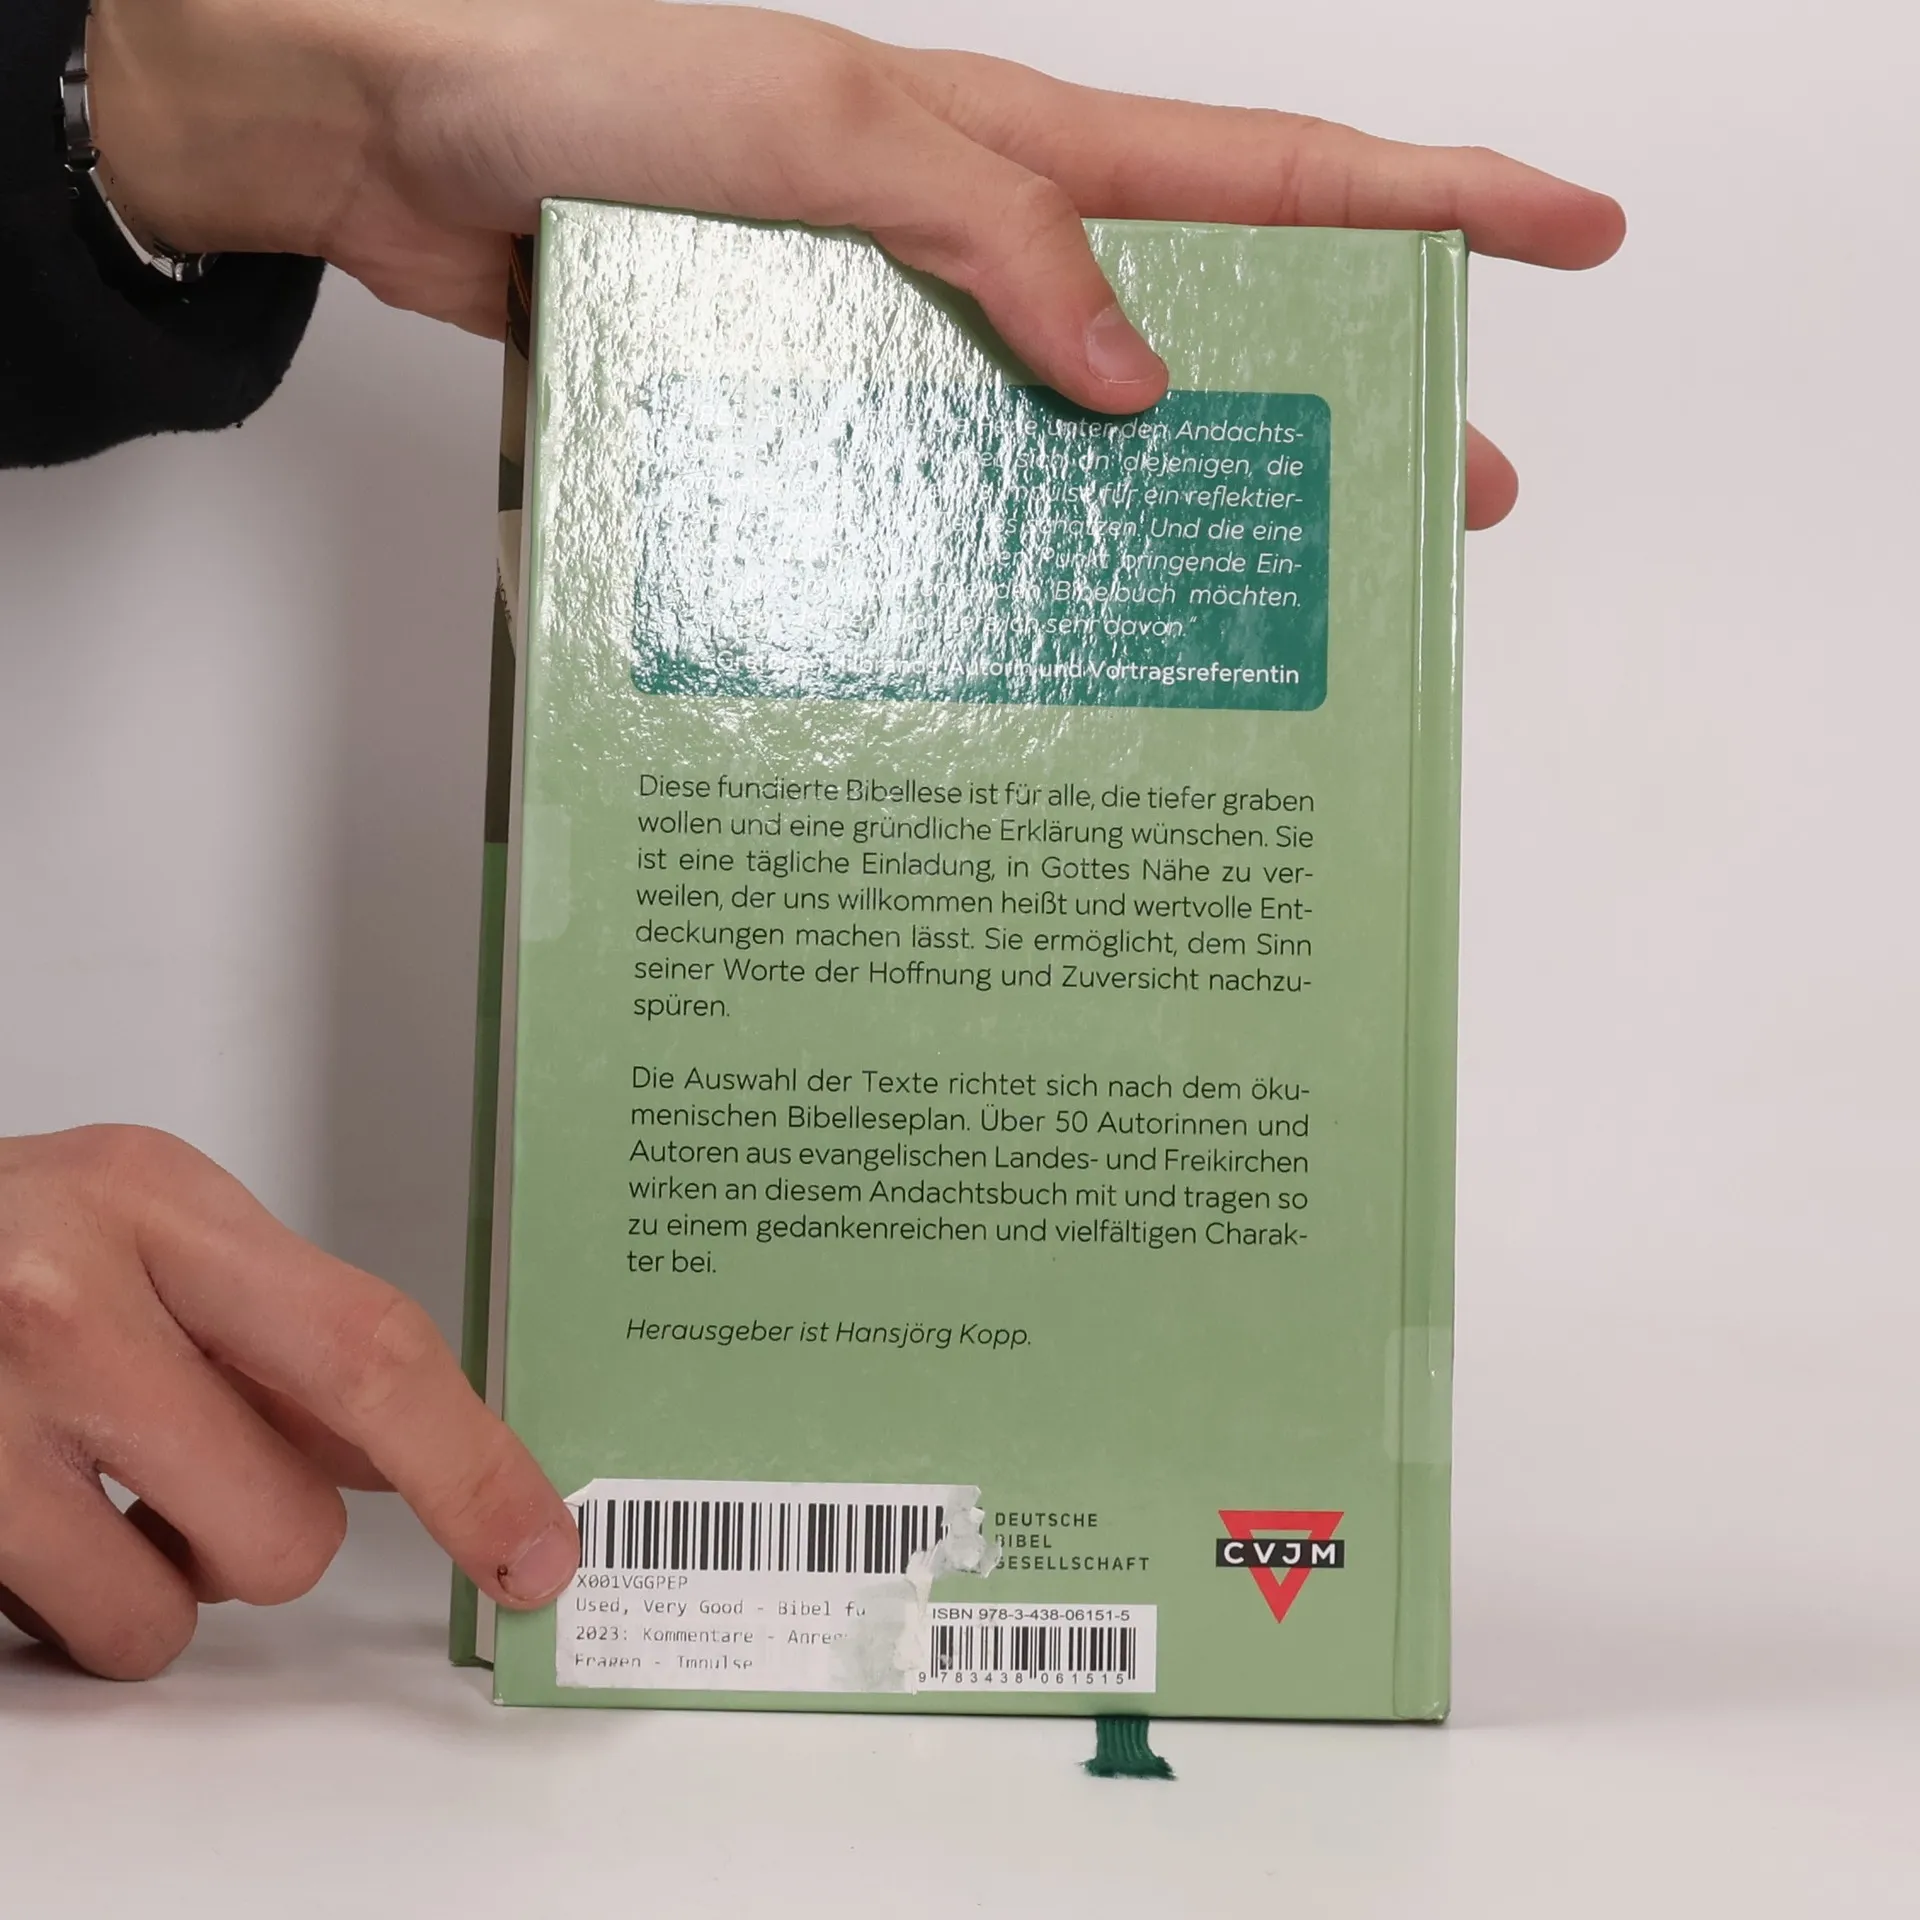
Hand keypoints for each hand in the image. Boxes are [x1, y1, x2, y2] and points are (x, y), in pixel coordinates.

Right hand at [0, 1127, 575, 1678]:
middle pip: (290, 1518)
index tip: (536, 1541)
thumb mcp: (141, 1232)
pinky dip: (77, 1608)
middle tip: (186, 1472)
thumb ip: (278, 1333)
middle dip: (268, 1535)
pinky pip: (81, 1635)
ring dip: (162, 1580)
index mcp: (158, 1201)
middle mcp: (70, 1295)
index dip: (473, 1465)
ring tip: (92, 1491)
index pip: (371, 1349)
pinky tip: (32, 1520)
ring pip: (183, 1602)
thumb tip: (420, 1452)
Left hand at [89, 0, 1623, 529]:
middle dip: (1352, 397)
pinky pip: (944, 484)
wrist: (391, 140)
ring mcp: (906, 334)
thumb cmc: (581, 81)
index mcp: (1018, 148)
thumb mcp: (823, 130)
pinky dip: (1002, 549)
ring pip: (1084, 428)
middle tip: (1453, 496)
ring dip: (1180, 504)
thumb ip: (991, 238)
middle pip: (1216, 323)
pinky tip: (1042, 621)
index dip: (1440, 199)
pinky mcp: (817, 404)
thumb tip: (1143, 376)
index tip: (1572, 231)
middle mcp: (984, 243)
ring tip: (1267, 596)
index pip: (1275, 169)